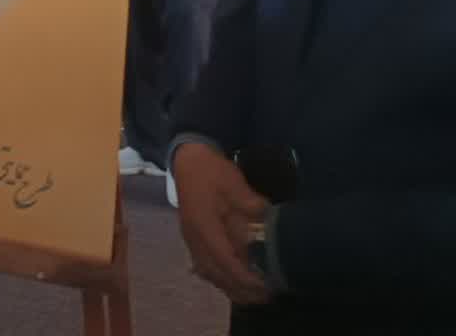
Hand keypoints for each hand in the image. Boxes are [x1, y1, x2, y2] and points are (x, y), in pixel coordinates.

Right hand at [173, 142, 273, 306]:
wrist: (187, 159)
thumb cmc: (211, 171)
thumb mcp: (233, 182)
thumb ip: (250, 204)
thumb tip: (268, 221)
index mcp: (203, 225)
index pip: (223, 259)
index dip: (243, 276)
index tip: (264, 286)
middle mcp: (194, 237)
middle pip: (215, 273)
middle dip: (239, 288)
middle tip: (265, 295)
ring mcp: (190, 239)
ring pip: (208, 273)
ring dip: (230, 286)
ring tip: (254, 294)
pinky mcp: (192, 238)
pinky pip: (204, 266)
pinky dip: (220, 278)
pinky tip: (233, 282)